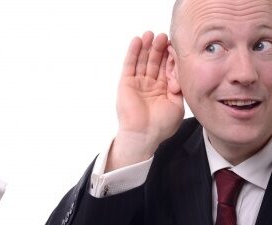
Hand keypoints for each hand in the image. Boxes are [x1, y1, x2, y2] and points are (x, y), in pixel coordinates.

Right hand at [106, 32, 183, 171]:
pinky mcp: (126, 83)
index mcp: (163, 90)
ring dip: (146, 47)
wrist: (144, 135)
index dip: (171, 57)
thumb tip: (180, 71)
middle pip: (154, 61)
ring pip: (142, 60)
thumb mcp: (178, 104)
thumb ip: (179, 86)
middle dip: (159, 48)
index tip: (176, 46)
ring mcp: (137, 83)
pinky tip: (137, 40)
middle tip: (164, 36)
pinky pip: (130, 64)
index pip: (167, 68)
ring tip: (151, 34)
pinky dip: (133, 52)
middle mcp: (150, 84)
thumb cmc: (161, 125)